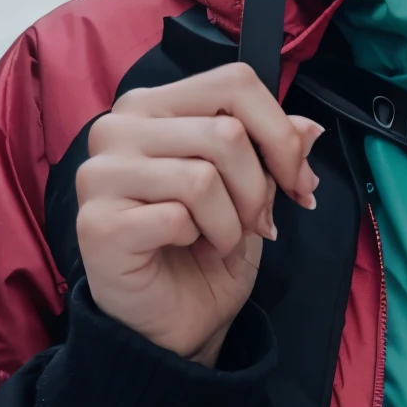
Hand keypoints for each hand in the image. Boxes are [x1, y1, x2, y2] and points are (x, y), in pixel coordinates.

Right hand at [76, 64, 322, 365]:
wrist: (173, 323)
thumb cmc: (206, 245)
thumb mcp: (253, 188)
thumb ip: (275, 147)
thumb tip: (310, 129)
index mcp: (153, 104)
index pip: (234, 82)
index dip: (280, 133)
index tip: (298, 180)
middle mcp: (117, 127)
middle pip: (226, 131)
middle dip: (259, 188)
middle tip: (256, 223)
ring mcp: (100, 174)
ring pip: (204, 177)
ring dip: (231, 222)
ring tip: (218, 240)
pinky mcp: (97, 224)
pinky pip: (177, 217)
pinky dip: (202, 240)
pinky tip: (188, 250)